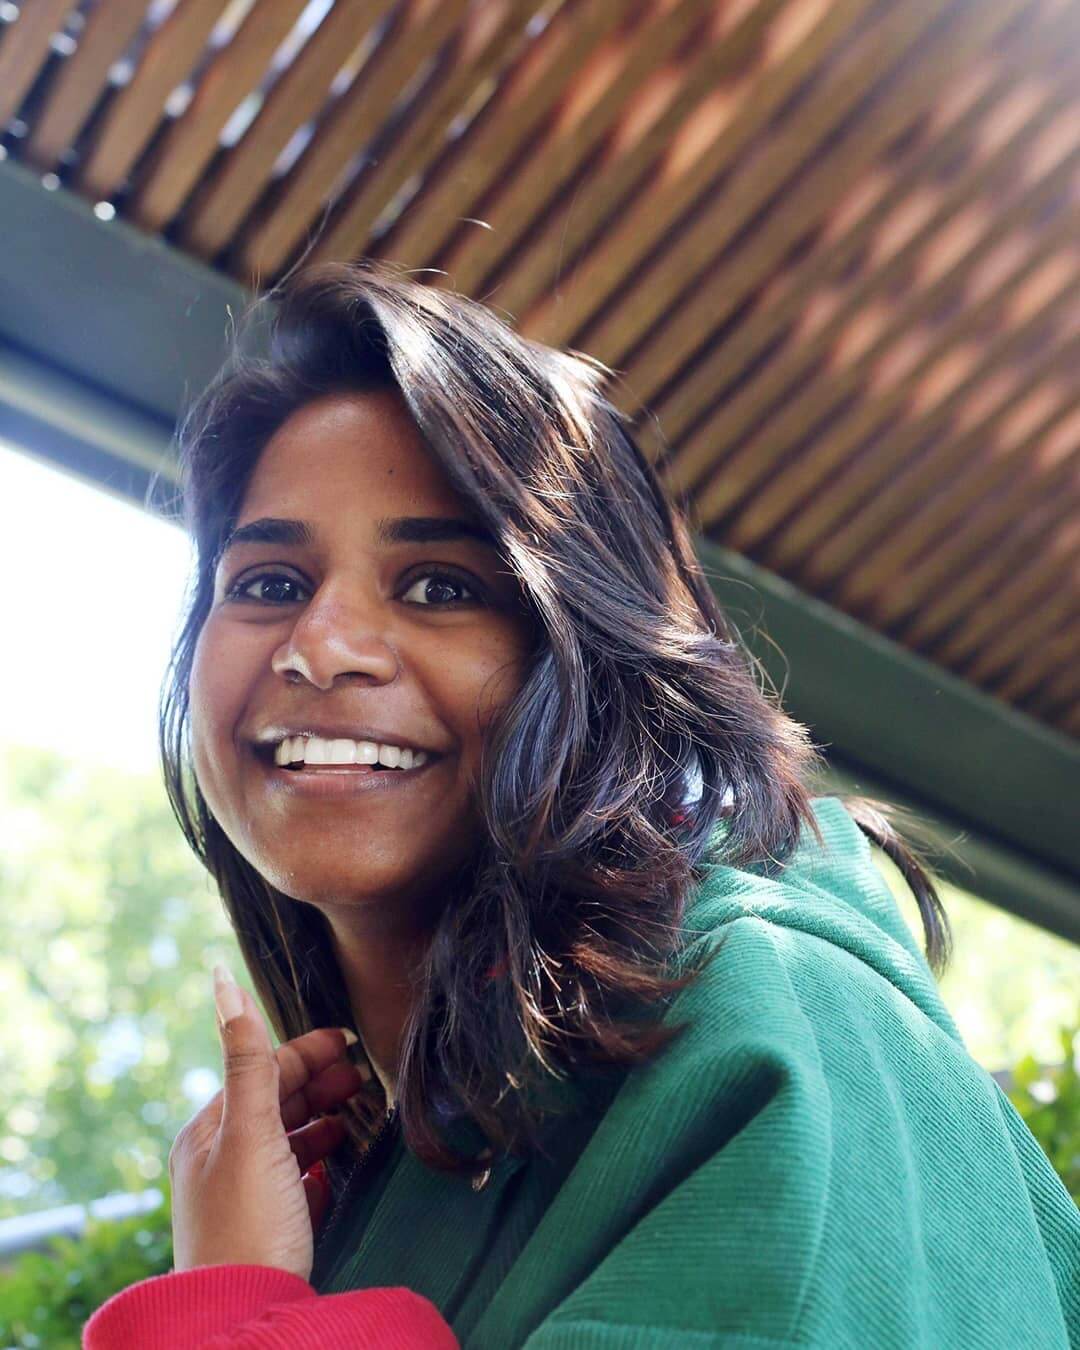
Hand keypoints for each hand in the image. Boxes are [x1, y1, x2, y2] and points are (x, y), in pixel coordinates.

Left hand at [168, 963, 368, 1281]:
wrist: (242, 1321)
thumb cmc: (246, 1226)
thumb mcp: (251, 1134)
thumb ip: (249, 1061)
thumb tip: (223, 982)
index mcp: (209, 1133)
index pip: (260, 1071)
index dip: (305, 1052)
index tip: (350, 1041)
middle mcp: (219, 1161)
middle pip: (274, 1103)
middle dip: (317, 1082)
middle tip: (363, 1074)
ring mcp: (242, 1197)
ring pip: (286, 1140)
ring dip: (321, 1118)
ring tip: (358, 1111)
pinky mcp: (265, 1230)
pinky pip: (295, 1180)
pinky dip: (318, 1160)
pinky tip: (338, 1161)